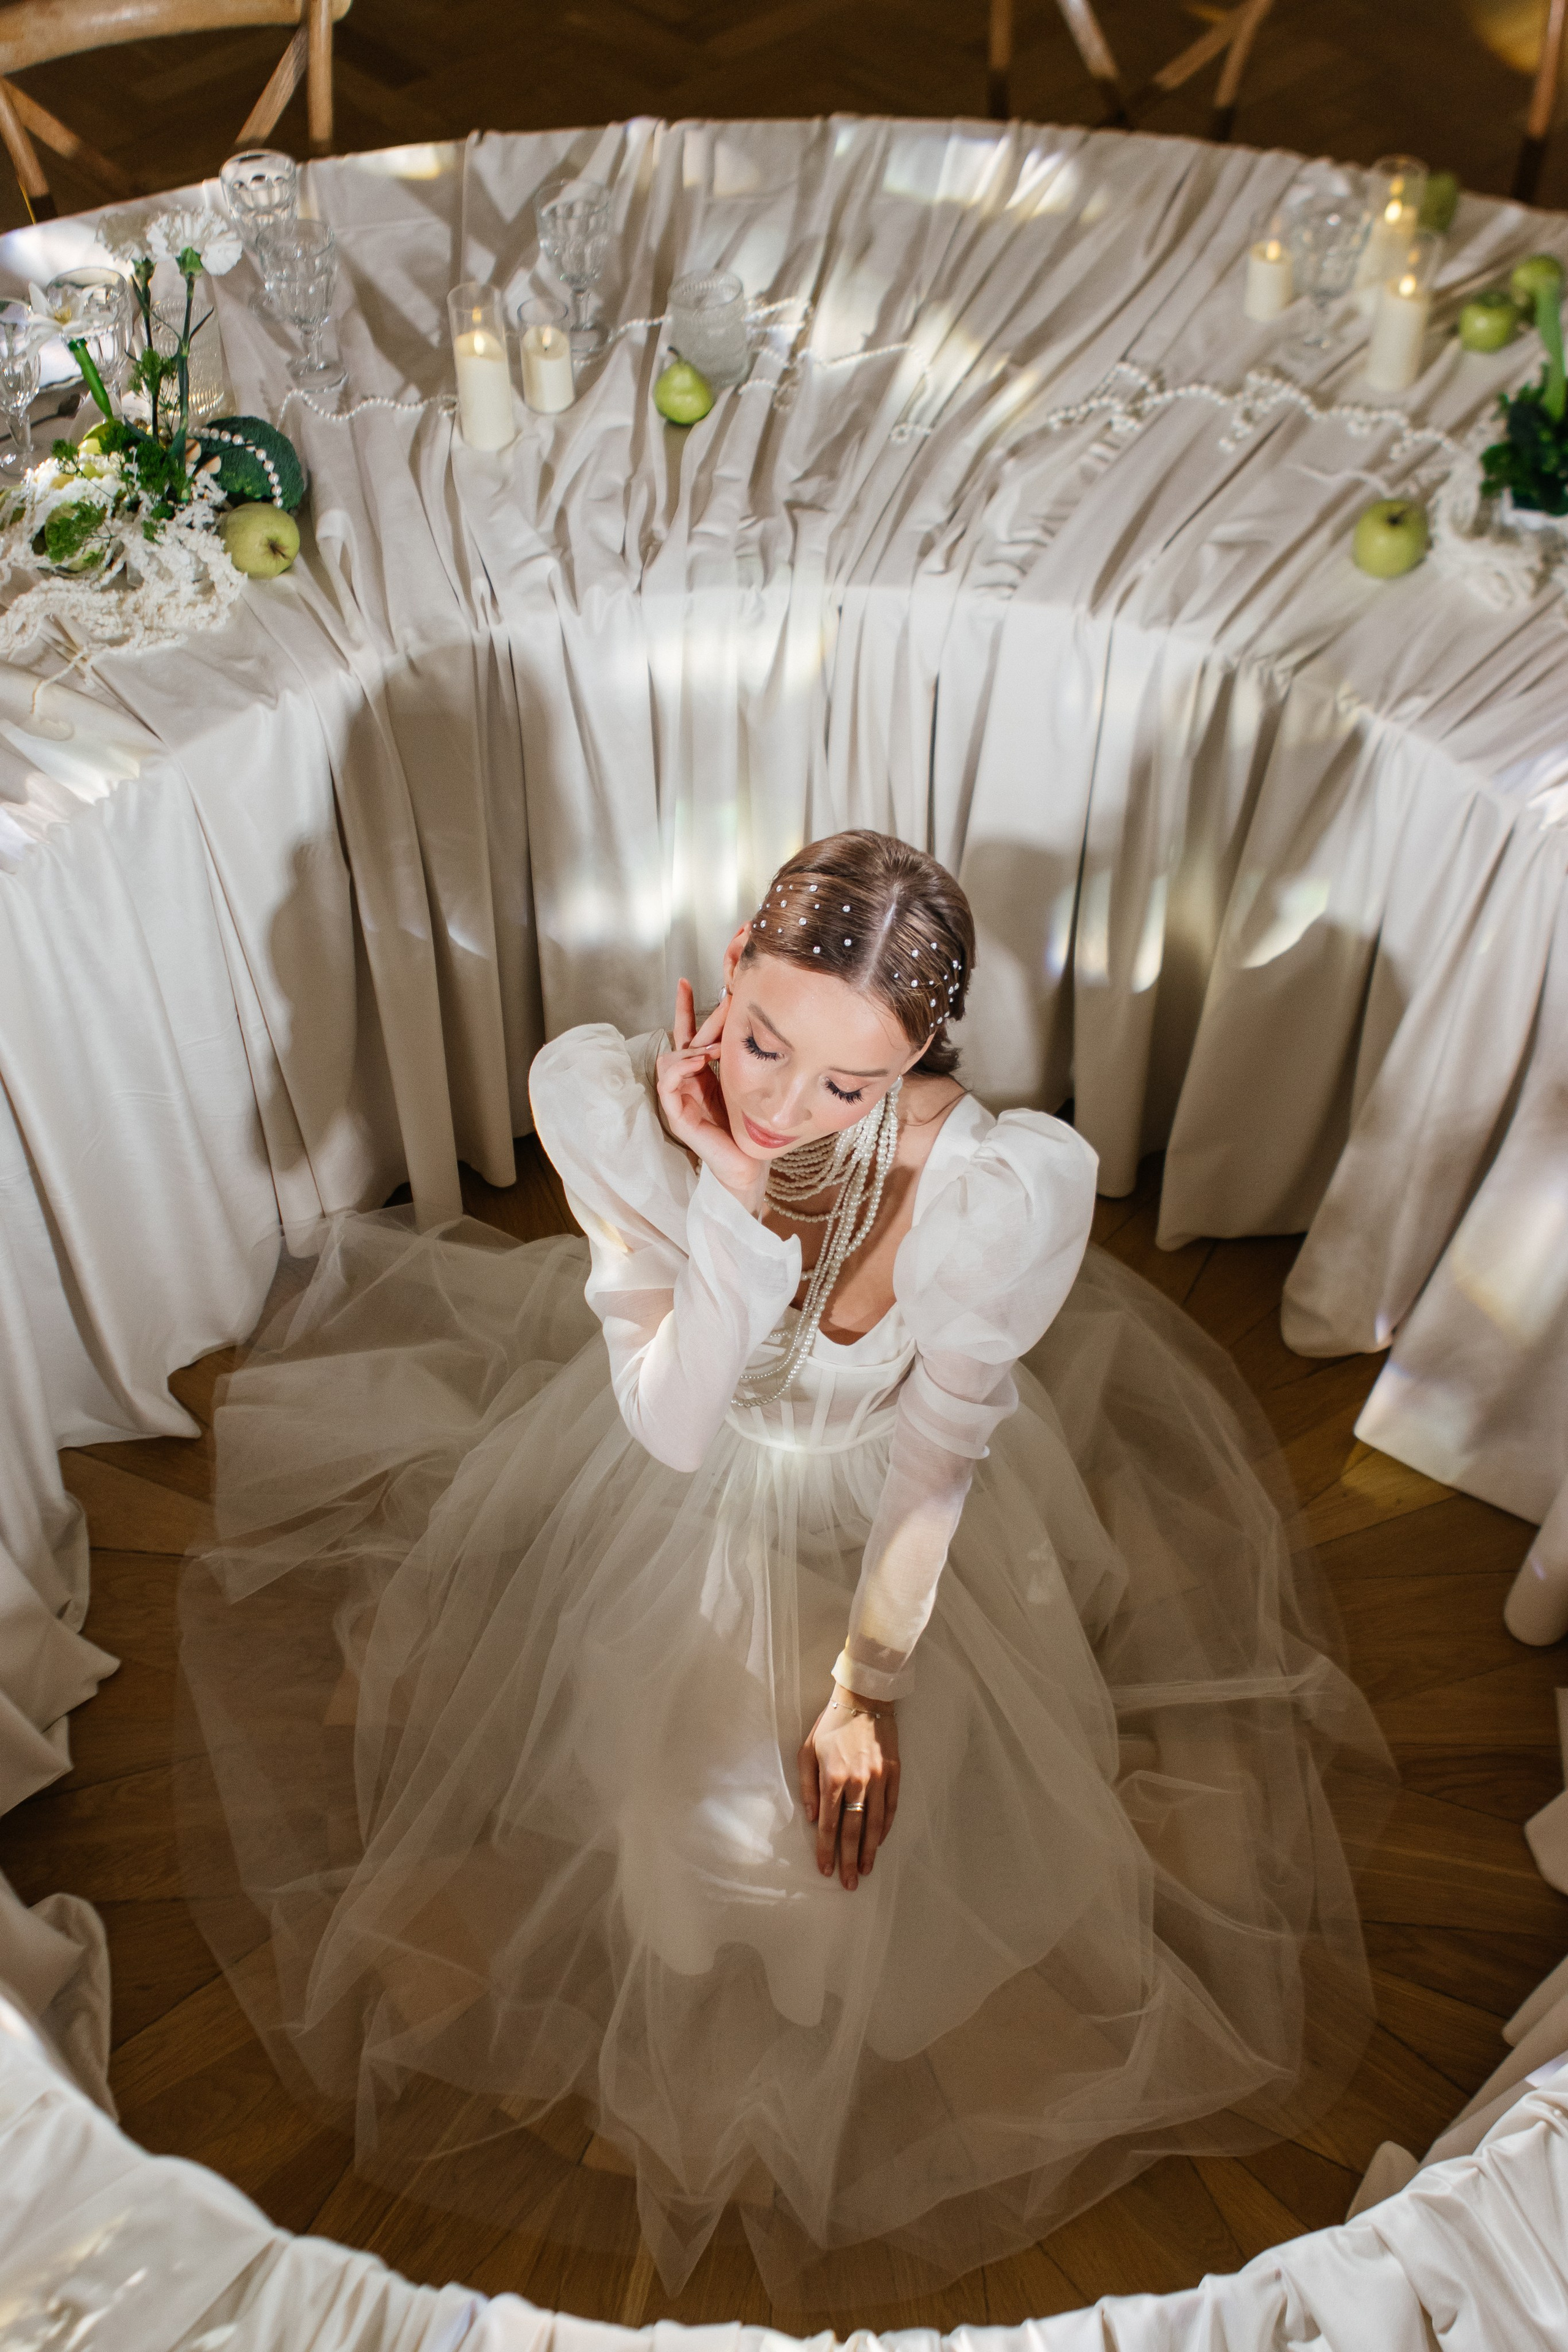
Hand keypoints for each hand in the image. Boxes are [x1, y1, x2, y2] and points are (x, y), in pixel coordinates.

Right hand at [656, 980, 764, 1212]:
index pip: (687, 1036)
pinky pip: (668, 1083)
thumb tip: (747, 1022)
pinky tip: (699, 1062)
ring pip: (670, 1058)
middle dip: (696, 1018)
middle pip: (680, 1041)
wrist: (749, 1164)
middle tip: (720, 1001)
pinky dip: (680, 1068)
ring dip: (691, 1047)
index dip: (684, 1009)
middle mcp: (685, 1084)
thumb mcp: (746, 1081)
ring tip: (714, 1048)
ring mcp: (678, 1099)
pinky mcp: (677, 1115)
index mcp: (700, 1075)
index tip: (686, 983)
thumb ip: (738, 1057)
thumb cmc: (750, 1126)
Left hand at [798, 1682, 899, 1890]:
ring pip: (875, 1824)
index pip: (828, 1825)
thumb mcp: (807, 1751)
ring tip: (866, 1870)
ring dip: (870, 1850)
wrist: (864, 1699)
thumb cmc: (830, 1725)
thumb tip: (811, 1818)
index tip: (825, 1870)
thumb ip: (808, 1786)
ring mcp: (878, 1779)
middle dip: (849, 1860)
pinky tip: (879, 1842)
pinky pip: (891, 1808)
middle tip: (849, 1883)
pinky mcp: (894, 1773)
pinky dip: (885, 1828)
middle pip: (853, 1831)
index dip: (826, 1850)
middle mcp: (857, 1782)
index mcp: (833, 1778)